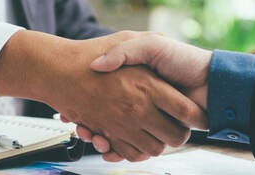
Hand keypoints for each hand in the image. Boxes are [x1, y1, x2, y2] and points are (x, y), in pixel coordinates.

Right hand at [0, 31, 203, 161]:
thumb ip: (146, 45)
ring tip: (158, 133)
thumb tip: (159, 50)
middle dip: (181, 134)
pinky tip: (133, 139)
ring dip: (158, 145)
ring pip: (154, 149)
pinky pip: (129, 153)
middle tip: (180, 126)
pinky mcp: (109, 134)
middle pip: (175, 136)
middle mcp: (138, 109)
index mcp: (149, 86)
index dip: (196, 117)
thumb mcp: (128, 39)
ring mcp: (123, 124)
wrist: (55, 70)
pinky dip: (132, 152)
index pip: (186, 112)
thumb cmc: (91, 53)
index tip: (199, 115)